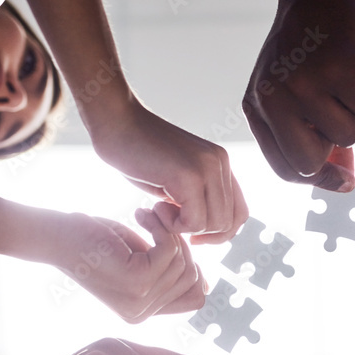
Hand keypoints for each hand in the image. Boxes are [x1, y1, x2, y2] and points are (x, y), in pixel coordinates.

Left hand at [52, 211, 205, 321]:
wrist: (56, 236)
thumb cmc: (96, 242)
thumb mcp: (142, 262)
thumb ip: (171, 276)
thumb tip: (207, 285)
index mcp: (142, 314)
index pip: (194, 300)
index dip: (193, 267)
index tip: (172, 240)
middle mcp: (141, 315)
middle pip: (192, 280)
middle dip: (182, 245)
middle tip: (157, 220)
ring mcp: (139, 302)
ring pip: (182, 263)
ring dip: (169, 230)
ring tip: (147, 214)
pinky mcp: (137, 281)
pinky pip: (170, 251)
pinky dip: (161, 227)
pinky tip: (141, 214)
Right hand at [90, 98, 247, 243]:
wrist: (115, 120)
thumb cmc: (136, 151)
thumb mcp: (175, 179)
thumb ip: (196, 198)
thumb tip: (206, 230)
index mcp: (219, 164)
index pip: (239, 212)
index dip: (219, 232)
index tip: (192, 234)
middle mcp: (219, 164)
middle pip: (228, 222)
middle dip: (199, 232)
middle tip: (169, 218)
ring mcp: (208, 168)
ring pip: (214, 224)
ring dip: (184, 228)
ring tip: (159, 209)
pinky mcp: (190, 176)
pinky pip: (194, 222)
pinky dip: (173, 225)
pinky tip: (154, 207)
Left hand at [243, 0, 354, 191]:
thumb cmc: (309, 48)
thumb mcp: (293, 92)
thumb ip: (310, 138)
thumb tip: (346, 184)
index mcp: (257, 107)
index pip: (284, 169)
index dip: (315, 178)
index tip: (342, 178)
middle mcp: (273, 98)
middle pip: (309, 162)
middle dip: (334, 148)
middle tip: (336, 113)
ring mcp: (304, 83)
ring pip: (347, 135)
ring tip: (342, 81)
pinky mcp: (338, 68)